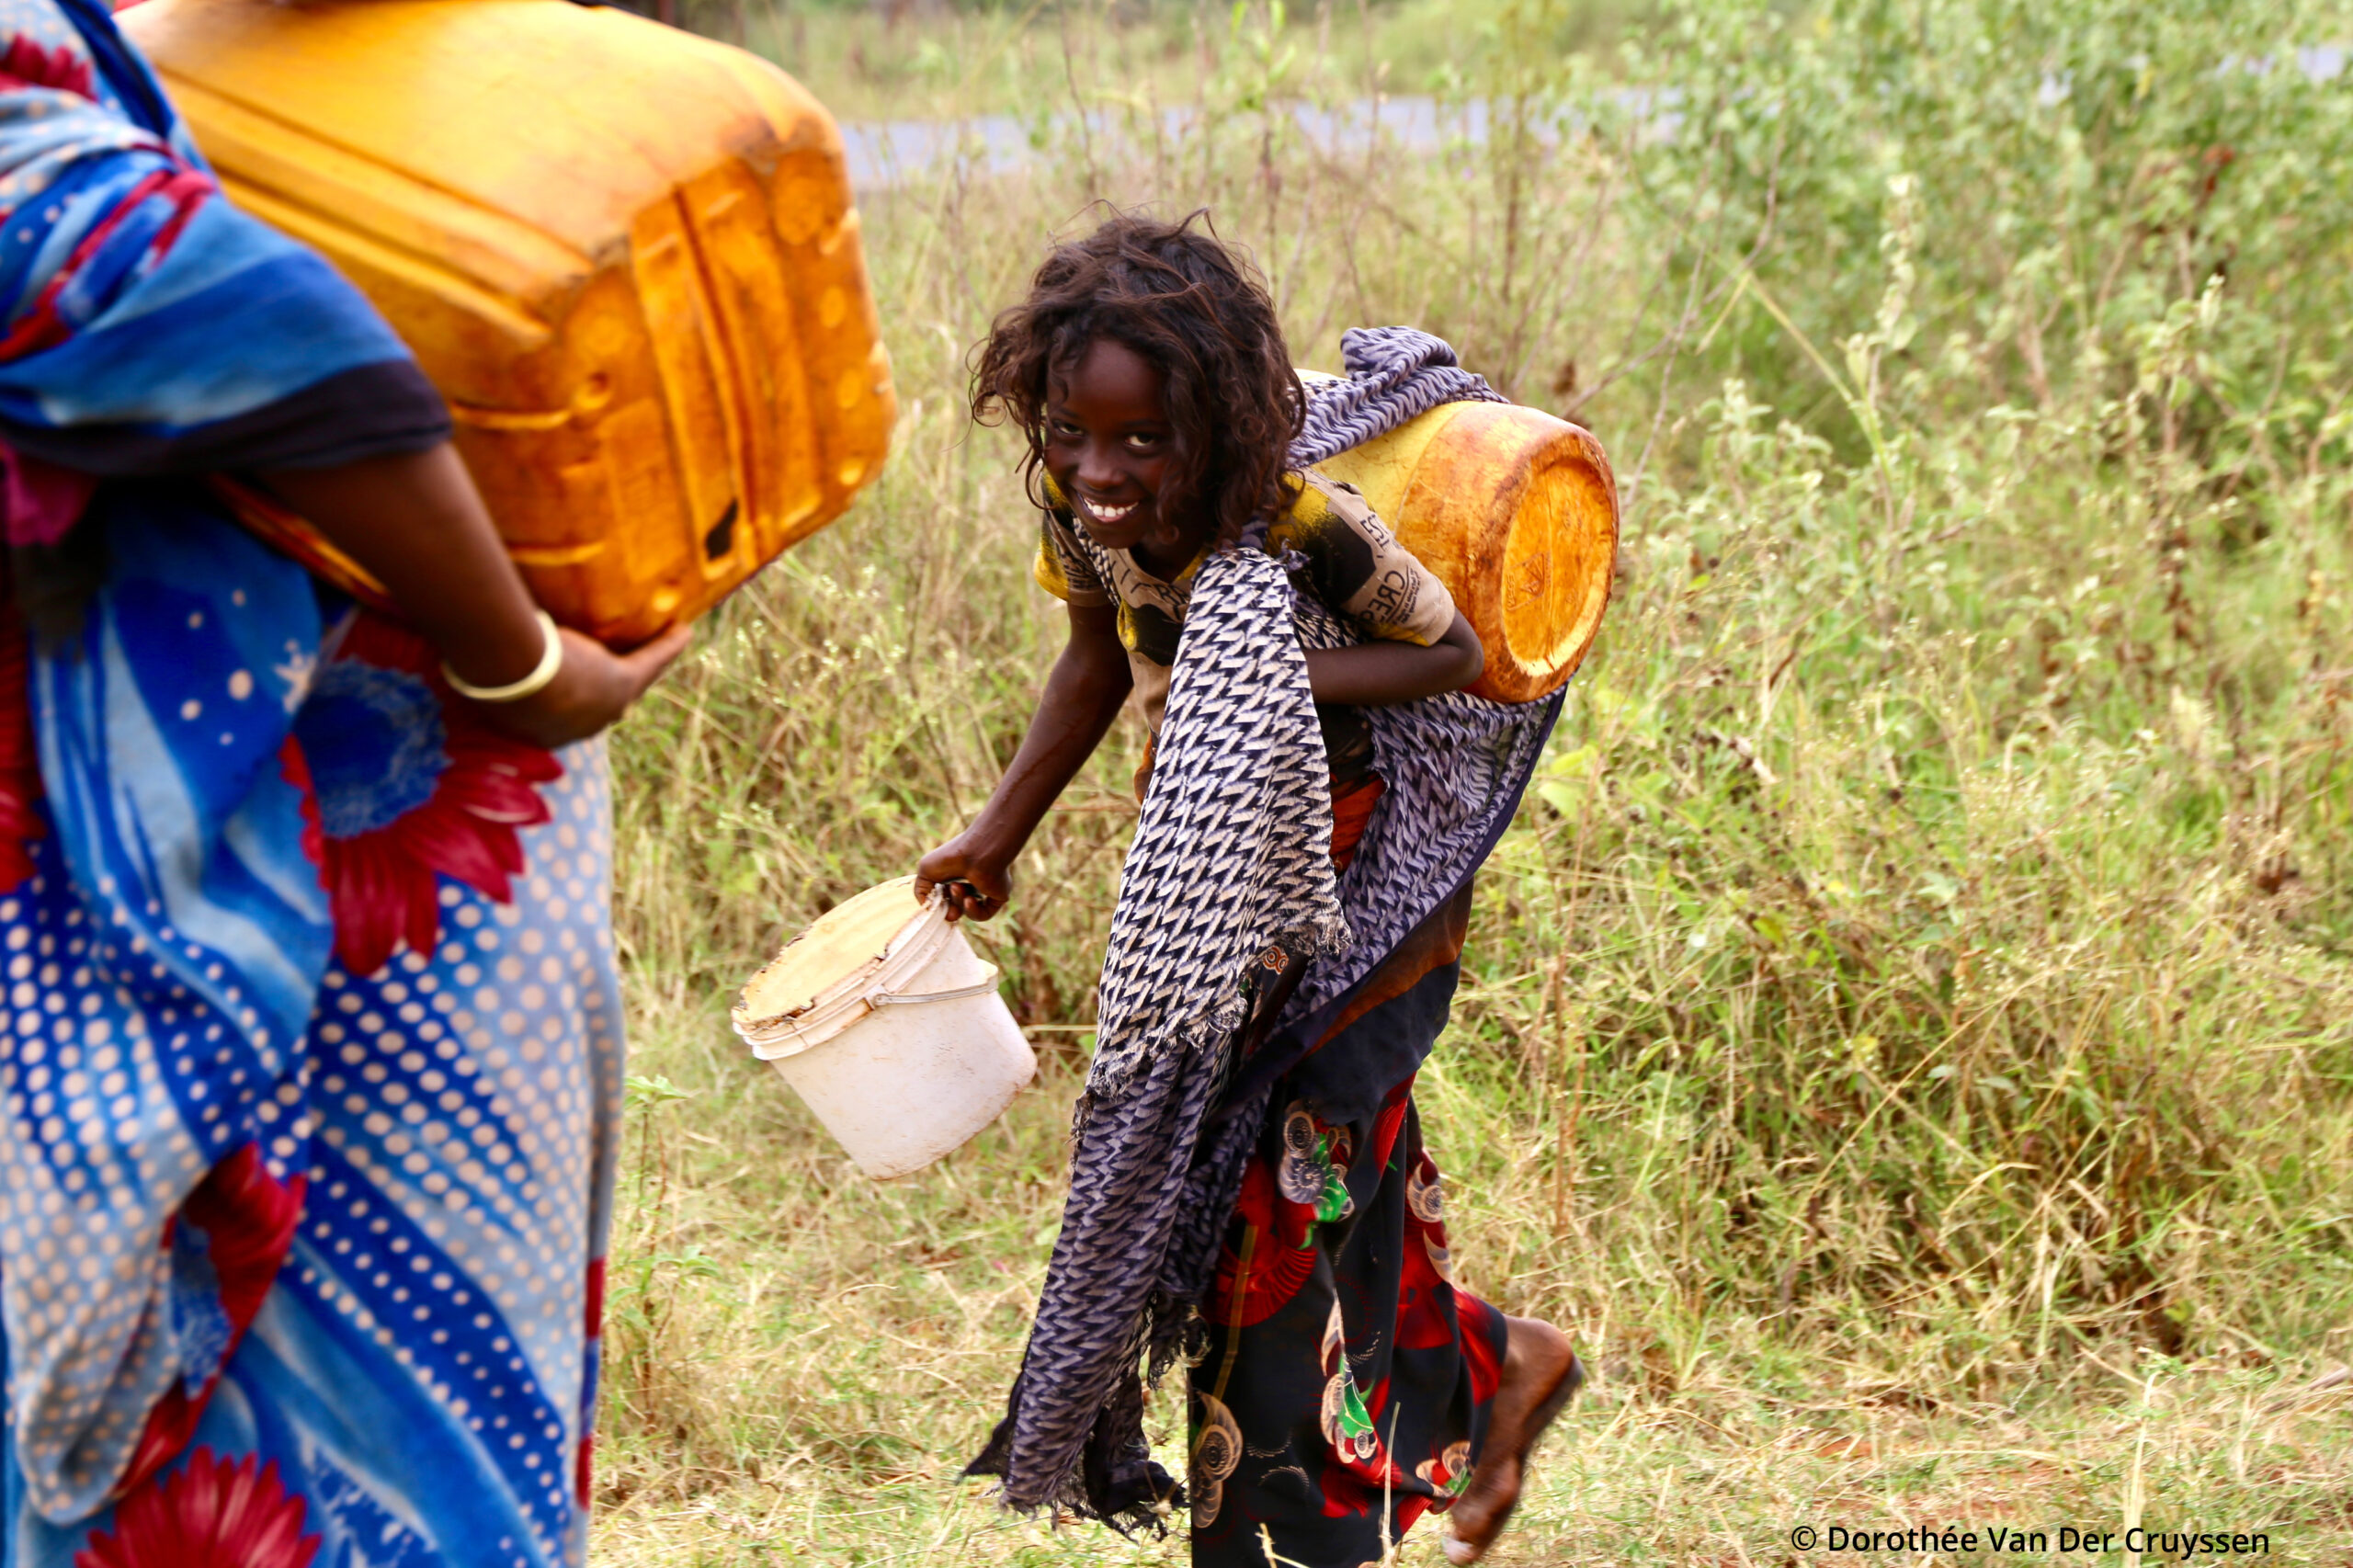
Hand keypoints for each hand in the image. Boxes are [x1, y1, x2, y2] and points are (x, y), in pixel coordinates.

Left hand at [463, 624, 692, 747]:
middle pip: (594, 702)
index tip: (558, 672)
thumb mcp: (471, 666)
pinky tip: (682, 630)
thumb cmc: (480, 669)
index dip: (560, 690)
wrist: (507, 671)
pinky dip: (665, 646)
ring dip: (640, 665)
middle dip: (601, 689)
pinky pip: (648, 661)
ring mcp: (599, 709)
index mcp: (536, 729)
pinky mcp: (620, 683)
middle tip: (607, 663)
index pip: (555, 708)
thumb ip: (466, 656)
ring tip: (653, 646)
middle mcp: (573, 728)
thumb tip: (438, 633)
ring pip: (624, 682)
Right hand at [915, 832, 1013, 922]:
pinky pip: (984, 914)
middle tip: (946, 906)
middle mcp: (972, 882)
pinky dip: (973, 911)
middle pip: (956, 906)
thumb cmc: (950, 857)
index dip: (939, 904)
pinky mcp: (998, 897)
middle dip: (948, 908)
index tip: (933, 904)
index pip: (946, 898)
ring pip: (968, 908)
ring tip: (957, 886)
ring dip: (959, 902)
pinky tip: (969, 900)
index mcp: (956, 875)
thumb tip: (925, 907)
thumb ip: (921, 891)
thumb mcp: (926, 871)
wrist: (977, 853)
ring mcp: (986, 889)